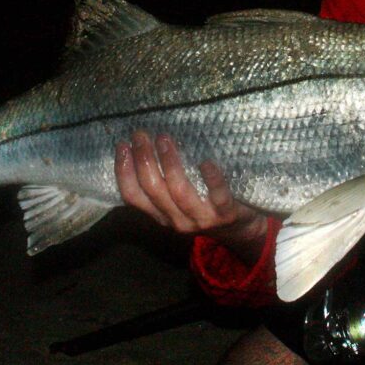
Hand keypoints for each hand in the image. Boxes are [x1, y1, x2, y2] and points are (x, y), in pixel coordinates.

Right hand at [115, 131, 267, 262]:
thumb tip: (142, 148)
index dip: (124, 171)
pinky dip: (211, 178)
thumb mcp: (177, 201)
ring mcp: (201, 218)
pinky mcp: (225, 213)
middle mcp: (176, 219)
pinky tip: (206, 161)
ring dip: (170, 163)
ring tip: (164, 139)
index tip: (122, 146)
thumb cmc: (205, 205)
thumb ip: (162, 184)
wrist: (241, 229)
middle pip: (154, 190)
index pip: (133, 197)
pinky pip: (217, 195)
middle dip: (144, 160)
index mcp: (161, 215)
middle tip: (141, 134)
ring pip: (179, 191)